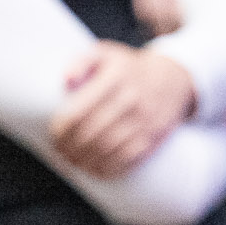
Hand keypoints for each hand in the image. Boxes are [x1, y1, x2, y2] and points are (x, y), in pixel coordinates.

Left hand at [50, 43, 196, 178]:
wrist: (172, 79)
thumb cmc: (128, 68)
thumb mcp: (105, 53)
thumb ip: (81, 61)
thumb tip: (65, 81)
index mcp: (115, 78)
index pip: (79, 112)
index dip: (61, 129)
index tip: (53, 135)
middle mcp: (131, 100)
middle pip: (91, 134)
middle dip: (70, 148)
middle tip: (59, 153)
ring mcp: (144, 121)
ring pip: (107, 150)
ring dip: (85, 161)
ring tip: (72, 162)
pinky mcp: (153, 138)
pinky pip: (127, 160)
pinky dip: (108, 169)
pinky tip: (94, 170)